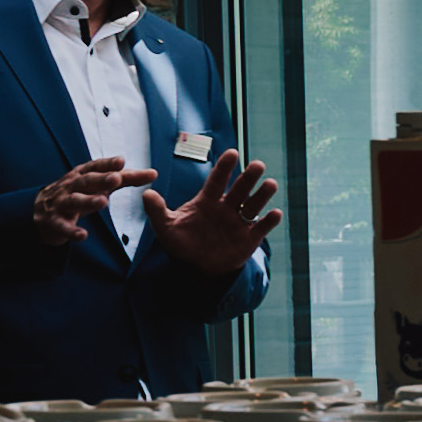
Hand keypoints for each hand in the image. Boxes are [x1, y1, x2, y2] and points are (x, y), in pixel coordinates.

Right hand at [31, 152, 150, 248]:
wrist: (41, 213)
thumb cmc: (77, 194)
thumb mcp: (99, 185)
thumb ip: (125, 179)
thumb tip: (153, 173)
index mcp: (82, 175)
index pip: (95, 166)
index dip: (107, 163)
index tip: (121, 161)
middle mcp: (70, 186)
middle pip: (86, 181)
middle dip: (101, 179)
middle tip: (116, 178)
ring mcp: (61, 203)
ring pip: (74, 201)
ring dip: (88, 201)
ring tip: (103, 202)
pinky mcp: (54, 222)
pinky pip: (63, 226)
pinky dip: (72, 231)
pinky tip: (83, 235)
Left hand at [146, 150, 282, 283]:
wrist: (196, 268)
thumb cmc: (181, 243)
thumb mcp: (165, 227)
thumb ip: (157, 210)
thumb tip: (146, 193)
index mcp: (208, 201)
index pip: (217, 180)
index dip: (225, 167)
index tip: (232, 153)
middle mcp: (226, 208)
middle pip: (240, 188)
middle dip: (250, 176)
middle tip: (258, 164)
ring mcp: (239, 222)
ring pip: (254, 204)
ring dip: (263, 194)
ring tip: (271, 184)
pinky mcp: (249, 239)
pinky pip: (262, 228)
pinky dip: (270, 221)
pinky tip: (275, 213)